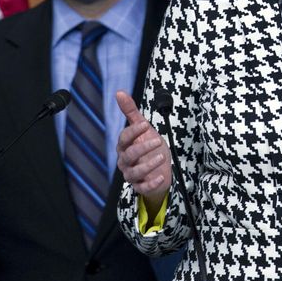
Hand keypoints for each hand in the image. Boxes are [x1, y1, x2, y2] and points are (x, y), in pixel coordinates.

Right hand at [116, 90, 172, 210]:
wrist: (159, 169)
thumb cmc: (149, 146)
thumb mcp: (143, 128)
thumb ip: (131, 111)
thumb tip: (119, 92)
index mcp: (124, 146)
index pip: (124, 138)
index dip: (134, 131)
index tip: (146, 124)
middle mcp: (125, 161)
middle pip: (128, 155)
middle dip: (142, 148)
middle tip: (158, 141)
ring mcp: (132, 174)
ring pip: (135, 172)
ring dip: (148, 165)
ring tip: (162, 157)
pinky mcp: (141, 186)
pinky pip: (143, 188)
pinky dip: (151, 183)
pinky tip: (161, 176)